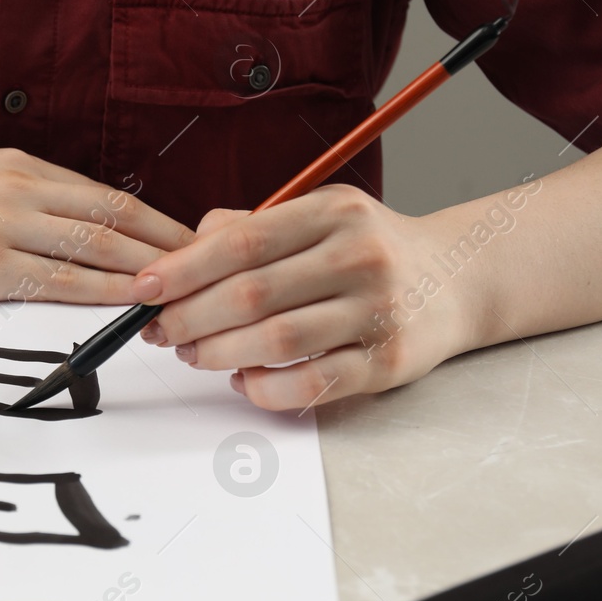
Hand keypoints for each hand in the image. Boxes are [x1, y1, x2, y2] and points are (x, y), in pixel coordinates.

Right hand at [0, 148, 194, 303]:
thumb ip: (24, 201)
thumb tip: (78, 231)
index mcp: (20, 167)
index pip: (108, 197)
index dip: (160, 223)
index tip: (197, 246)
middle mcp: (18, 190)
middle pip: (116, 219)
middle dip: (172, 247)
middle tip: (217, 272)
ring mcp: (0, 227)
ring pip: (95, 249)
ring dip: (148, 272)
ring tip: (191, 294)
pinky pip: (57, 283)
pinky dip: (104, 293)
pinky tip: (134, 304)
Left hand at [132, 185, 479, 410]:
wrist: (458, 279)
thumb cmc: (370, 249)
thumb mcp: (318, 216)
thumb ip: (251, 226)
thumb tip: (183, 251)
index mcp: (333, 212)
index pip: (241, 240)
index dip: (183, 268)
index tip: (143, 289)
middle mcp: (359, 256)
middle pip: (251, 293)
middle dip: (191, 317)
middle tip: (161, 330)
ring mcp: (377, 311)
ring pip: (275, 341)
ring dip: (219, 353)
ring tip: (195, 354)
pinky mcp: (387, 362)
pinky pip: (311, 384)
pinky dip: (265, 388)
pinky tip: (243, 380)